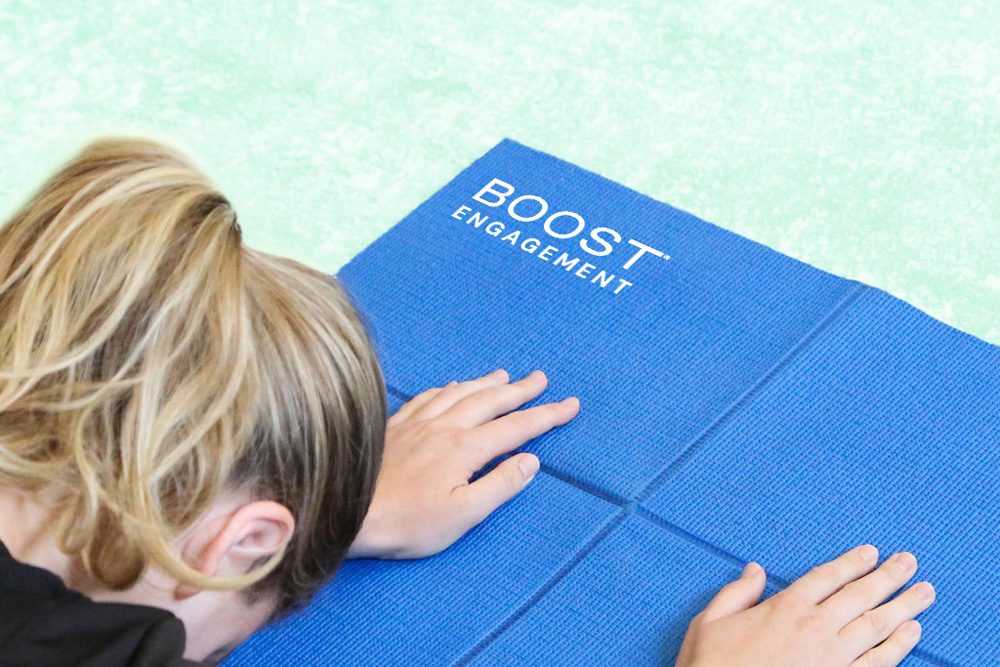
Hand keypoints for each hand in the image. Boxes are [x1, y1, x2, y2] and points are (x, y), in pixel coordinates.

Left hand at [346, 369, 579, 559]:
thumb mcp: (463, 514)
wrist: (350, 512)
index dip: (546, 416)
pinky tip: (451, 386)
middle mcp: (445, 426)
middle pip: (491, 401)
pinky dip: (448, 388)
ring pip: (460, 393)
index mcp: (465, 448)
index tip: (570, 405)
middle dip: (521, 390)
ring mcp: (418, 422)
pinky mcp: (396, 425)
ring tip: (505, 375)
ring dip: (487, 383)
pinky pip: (429, 396)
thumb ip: (500, 485)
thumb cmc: (408, 522)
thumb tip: (530, 460)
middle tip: (542, 379)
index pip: (516, 427)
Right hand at [675, 545, 934, 666]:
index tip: (871, 552)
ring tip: (924, 592)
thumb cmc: (712, 666)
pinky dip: (899, 646)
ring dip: (904, 606)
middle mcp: (814, 628)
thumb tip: (755, 570)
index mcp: (784, 608)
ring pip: (877, 626)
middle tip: (909, 562)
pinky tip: (912, 632)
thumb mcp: (710, 622)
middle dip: (888, 576)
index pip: (826, 577)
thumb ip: (736, 593)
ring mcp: (833, 658)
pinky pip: (879, 662)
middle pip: (860, 595)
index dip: (851, 562)